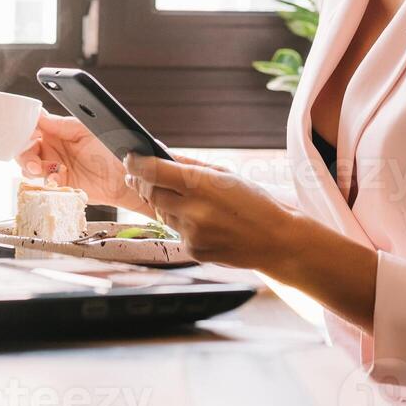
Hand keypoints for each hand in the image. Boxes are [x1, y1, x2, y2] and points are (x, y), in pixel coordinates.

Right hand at [15, 111, 153, 214]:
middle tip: (33, 160)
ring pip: (29, 167)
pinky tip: (56, 180)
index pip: (33, 125)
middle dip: (24, 154)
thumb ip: (62, 124)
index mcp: (58, 129)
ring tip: (42, 170)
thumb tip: (39, 116)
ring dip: (31, 168)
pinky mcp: (60, 184)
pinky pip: (43, 184)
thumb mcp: (87, 130)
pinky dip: (45, 182)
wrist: (127, 174)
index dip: (24, 128)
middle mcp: (54, 147)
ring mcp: (56, 166)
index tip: (22, 132)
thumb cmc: (112, 146)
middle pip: (25, 148)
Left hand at [122, 153, 297, 269]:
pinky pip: (176, 232)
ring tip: (183, 198)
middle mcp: (194, 211)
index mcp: (203, 185)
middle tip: (136, 175)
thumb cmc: (254, 202)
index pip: (154, 171)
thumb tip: (161, 154)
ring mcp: (192, 234)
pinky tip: (201, 221)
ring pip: (161, 213)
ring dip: (163, 203)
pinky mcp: (193, 251)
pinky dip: (181, 223)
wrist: (276, 241)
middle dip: (142, 182)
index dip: (136, 163)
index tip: (129, 158)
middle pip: (150, 192)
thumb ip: (191, 166)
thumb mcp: (226, 175)